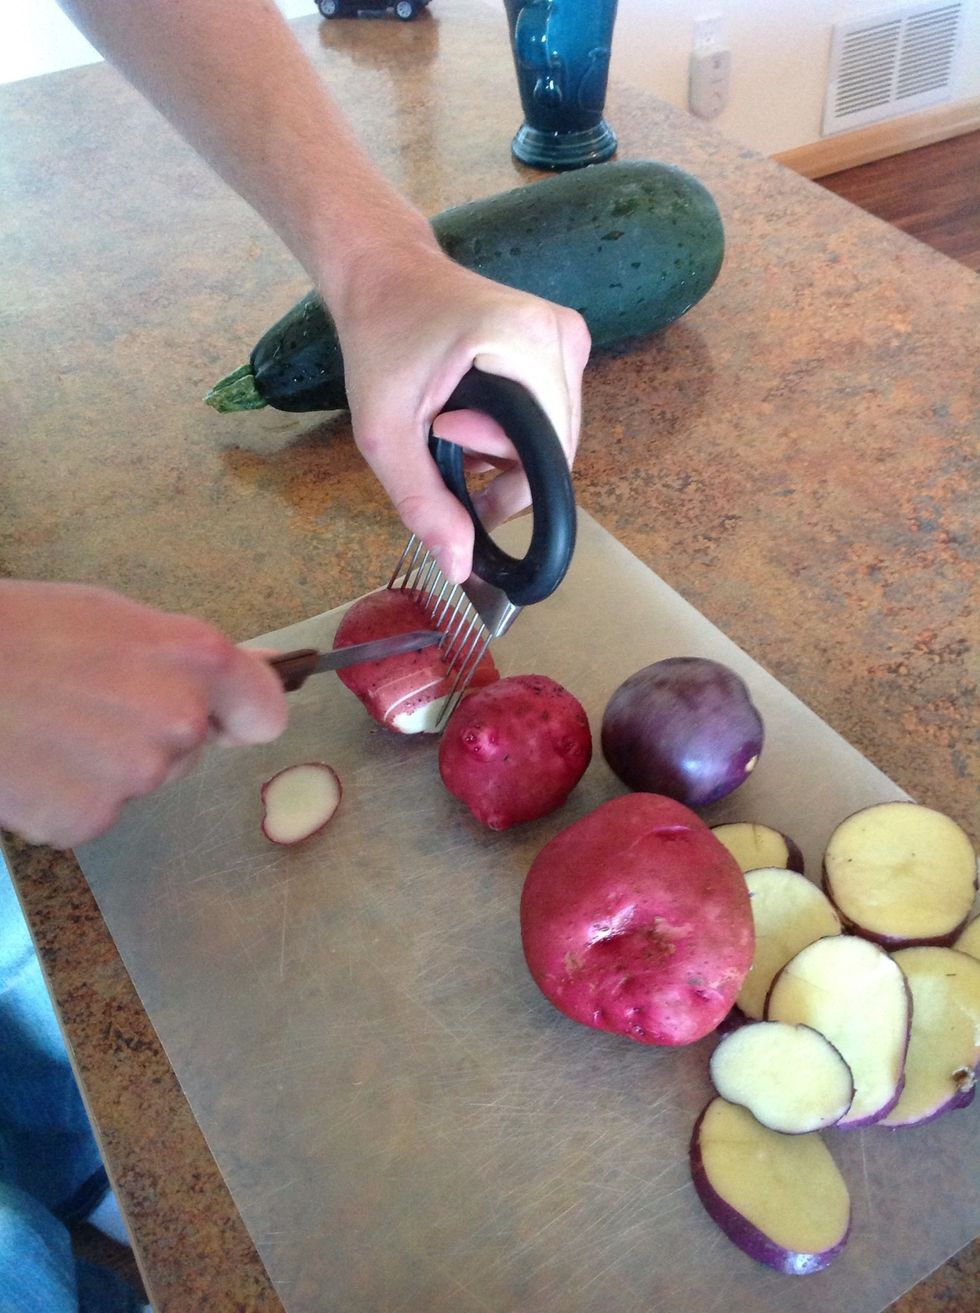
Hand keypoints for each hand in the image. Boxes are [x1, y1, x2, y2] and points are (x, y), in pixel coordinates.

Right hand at [0, 581, 287, 847]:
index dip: (240, 715)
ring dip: (104, 764)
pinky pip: (94, 812)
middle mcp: (178, 720)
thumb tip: (256, 672)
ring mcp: (135, 777)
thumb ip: (188, 656)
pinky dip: (65, 796)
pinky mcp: (88, 820)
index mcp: (194, 659)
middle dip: (151, 731)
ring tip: (48, 724)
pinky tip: (32, 760)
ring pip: (140, 779)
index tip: (222, 717)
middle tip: (88, 702)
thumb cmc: (17, 630)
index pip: (265, 713)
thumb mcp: (115, 618)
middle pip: (191, 748)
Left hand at [332, 239, 590, 582]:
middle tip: (442, 433)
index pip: (549, 457)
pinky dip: (510, 431)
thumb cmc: (380, 340)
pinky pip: (549, 418)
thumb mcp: (385, 431)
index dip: (503, 480)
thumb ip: (422, 501)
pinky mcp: (563, 344)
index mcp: (531, 344)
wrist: (383, 273)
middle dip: (499, 465)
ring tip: (449, 419)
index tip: (444, 443)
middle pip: (555, 451)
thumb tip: (461, 568)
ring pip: (552, 439)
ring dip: (501, 451)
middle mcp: (565, 337)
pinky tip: (470, 411)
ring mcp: (570, 339)